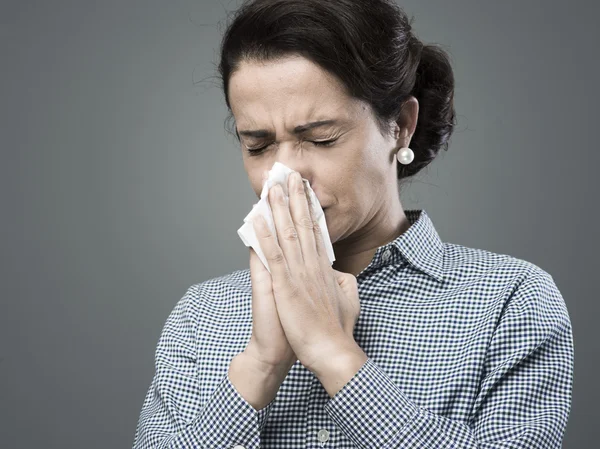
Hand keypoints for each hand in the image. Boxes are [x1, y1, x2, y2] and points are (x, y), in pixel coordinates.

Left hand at [252, 170, 361, 373]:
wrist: (331, 351)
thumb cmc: (335, 330)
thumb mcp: (346, 300)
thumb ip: (342, 283)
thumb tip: (339, 274)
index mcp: (324, 269)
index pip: (316, 233)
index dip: (309, 210)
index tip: (306, 192)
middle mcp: (312, 265)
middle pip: (303, 225)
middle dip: (296, 199)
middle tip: (291, 176)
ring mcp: (299, 273)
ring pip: (288, 233)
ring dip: (279, 208)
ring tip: (272, 186)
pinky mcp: (286, 285)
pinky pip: (273, 254)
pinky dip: (264, 234)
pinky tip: (257, 217)